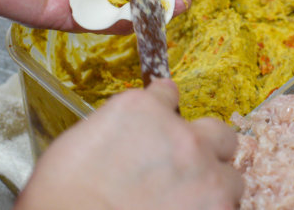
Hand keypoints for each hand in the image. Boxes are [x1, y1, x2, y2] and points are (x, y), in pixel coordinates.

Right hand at [15, 79, 242, 209]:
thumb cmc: (61, 193)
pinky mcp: (214, 209)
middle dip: (207, 149)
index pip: (169, 95)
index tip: (164, 123)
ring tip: (188, 204)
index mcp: (143, 109)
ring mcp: (204, 174)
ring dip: (213, 188)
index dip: (166, 113)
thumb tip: (131, 140)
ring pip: (231, 178)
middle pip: (219, 133)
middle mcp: (183, 135)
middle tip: (188, 168)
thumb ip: (121, 129)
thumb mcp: (84, 139)